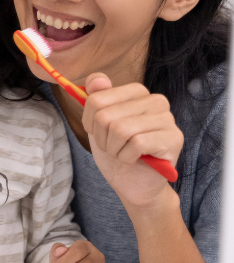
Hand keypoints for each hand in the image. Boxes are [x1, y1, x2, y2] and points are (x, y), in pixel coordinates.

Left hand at [82, 73, 182, 210]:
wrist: (134, 183)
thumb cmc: (117, 152)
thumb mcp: (98, 125)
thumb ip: (96, 99)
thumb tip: (97, 79)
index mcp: (137, 92)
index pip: (96, 99)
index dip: (89, 122)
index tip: (99, 132)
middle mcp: (155, 100)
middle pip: (105, 116)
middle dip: (102, 139)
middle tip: (114, 147)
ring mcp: (167, 118)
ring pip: (120, 129)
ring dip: (114, 149)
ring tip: (124, 153)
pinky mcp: (173, 138)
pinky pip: (135, 144)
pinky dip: (126, 157)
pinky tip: (135, 159)